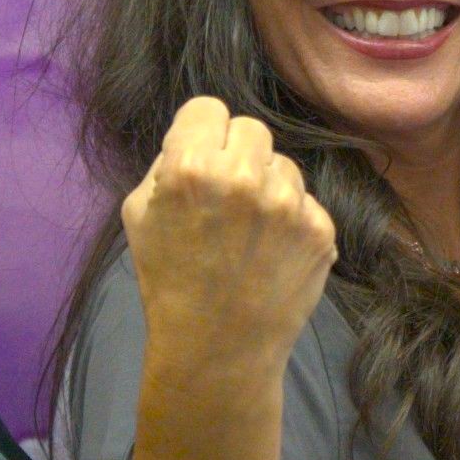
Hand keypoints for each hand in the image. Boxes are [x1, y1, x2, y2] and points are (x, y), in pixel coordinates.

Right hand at [122, 96, 336, 383]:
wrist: (217, 351)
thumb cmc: (169, 282)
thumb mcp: (139, 215)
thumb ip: (166, 163)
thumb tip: (197, 138)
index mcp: (192, 167)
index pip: (208, 108)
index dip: (199, 134)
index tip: (199, 158)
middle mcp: (246, 176)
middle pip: (250, 128)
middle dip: (236, 154)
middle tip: (226, 195)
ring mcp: (290, 203)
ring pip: (283, 164)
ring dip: (267, 185)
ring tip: (248, 232)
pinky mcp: (321, 229)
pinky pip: (304, 201)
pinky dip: (290, 221)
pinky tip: (271, 253)